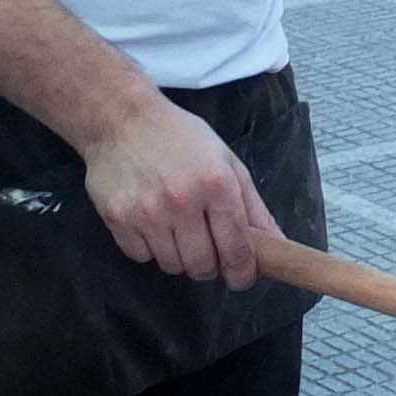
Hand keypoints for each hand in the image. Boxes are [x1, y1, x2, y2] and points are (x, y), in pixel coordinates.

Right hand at [84, 95, 280, 287]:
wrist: (120, 118)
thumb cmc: (179, 137)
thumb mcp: (226, 161)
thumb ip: (253, 207)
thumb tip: (277, 245)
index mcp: (216, 184)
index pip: (237, 250)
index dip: (243, 273)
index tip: (241, 277)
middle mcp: (182, 201)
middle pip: (203, 266)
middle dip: (209, 265)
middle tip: (206, 248)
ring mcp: (147, 212)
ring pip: (172, 265)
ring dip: (178, 256)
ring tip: (175, 228)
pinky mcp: (118, 218)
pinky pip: (141, 257)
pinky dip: (148, 248)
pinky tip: (150, 222)